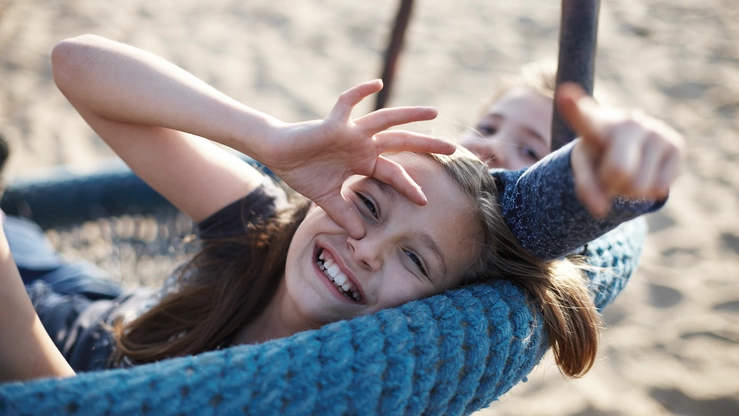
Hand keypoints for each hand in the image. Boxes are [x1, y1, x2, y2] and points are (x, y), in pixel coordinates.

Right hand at [257, 80, 454, 237]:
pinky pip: (348, 103)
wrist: (278, 154)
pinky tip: (377, 84)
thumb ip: (344, 214)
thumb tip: (358, 237)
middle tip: (455, 148)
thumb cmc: (302, 171)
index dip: (408, 186)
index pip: (394, 173)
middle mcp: (362, 144)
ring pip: (386, 120)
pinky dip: (361, 92)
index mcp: (363, 161)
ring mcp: (350, 132)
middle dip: (427, 145)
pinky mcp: (333, 124)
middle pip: (402, 143)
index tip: (423, 200)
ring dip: (410, 116)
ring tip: (435, 113)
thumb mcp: (327, 198)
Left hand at [557, 83, 684, 216]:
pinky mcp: (676, 144)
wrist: (629, 142)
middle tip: (610, 174)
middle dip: (612, 185)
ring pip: (640, 186)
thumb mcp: (584, 167)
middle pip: (618, 171)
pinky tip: (646, 171)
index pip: (581, 115)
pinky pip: (659, 188)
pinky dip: (649, 191)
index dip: (573, 107)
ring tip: (629, 171)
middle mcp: (627, 121)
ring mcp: (655, 130)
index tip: (564, 95)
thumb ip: (585, 187)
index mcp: (594, 123)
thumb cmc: (599, 153)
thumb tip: (601, 210)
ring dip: (630, 191)